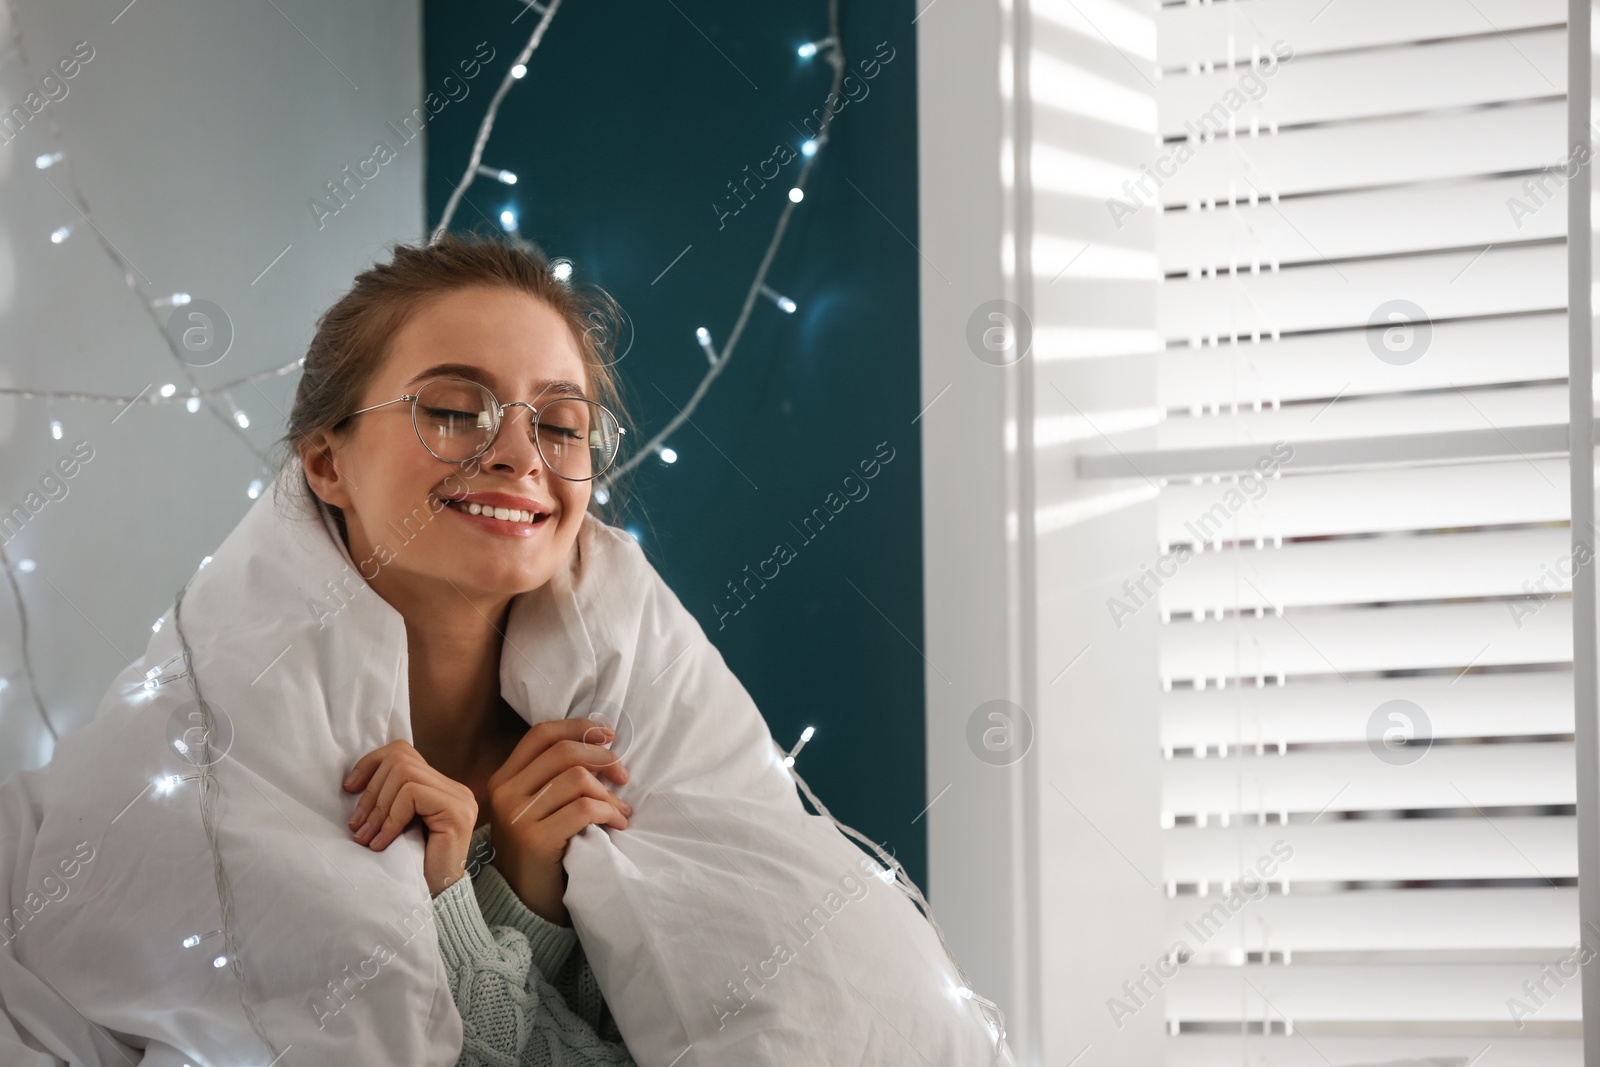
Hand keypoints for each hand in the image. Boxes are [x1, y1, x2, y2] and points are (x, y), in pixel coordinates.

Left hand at [343, 740, 478, 897]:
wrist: (438, 904)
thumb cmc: (412, 871)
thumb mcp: (395, 828)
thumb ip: (389, 801)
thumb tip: (352, 782)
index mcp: (441, 788)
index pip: (403, 752)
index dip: (371, 764)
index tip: (348, 788)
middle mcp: (455, 789)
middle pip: (400, 759)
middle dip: (370, 791)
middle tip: (356, 826)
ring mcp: (459, 798)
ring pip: (404, 774)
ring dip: (377, 806)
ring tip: (365, 837)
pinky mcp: (456, 811)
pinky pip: (411, 795)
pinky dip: (390, 818)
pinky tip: (381, 843)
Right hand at [486, 717, 632, 926]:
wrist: (521, 906)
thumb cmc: (540, 853)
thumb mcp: (537, 809)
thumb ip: (554, 778)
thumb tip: (601, 745)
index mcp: (504, 779)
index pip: (542, 734)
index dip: (579, 727)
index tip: (609, 734)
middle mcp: (505, 793)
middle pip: (564, 751)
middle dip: (603, 758)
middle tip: (623, 776)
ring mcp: (517, 817)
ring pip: (577, 779)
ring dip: (609, 794)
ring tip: (620, 812)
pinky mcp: (535, 841)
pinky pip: (584, 810)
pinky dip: (609, 813)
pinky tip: (616, 826)